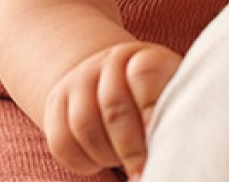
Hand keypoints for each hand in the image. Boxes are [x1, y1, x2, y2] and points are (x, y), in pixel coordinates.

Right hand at [43, 41, 180, 178]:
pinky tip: (101, 159)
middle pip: (113, 105)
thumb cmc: (156, 103)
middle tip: (143, 172)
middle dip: (129, 148)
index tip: (155, 136)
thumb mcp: (171, 100)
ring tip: (124, 163)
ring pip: (83, 124)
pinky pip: (61, 141)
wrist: (112, 77)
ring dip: (105, 154)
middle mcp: (111, 62)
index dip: (150, 108)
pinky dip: (83, 160)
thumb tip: (168, 154)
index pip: (145, 74)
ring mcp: (80, 78)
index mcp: (147, 58)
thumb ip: (170, 117)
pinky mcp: (56, 102)